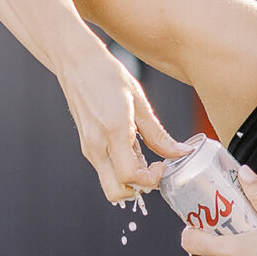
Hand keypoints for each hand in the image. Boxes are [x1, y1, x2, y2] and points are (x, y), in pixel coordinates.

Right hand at [56, 31, 190, 203]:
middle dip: (138, 189)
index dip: (151, 179)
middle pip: (115, 193)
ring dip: (130, 177)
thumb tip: (181, 153)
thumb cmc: (108, 75)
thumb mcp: (139, 102)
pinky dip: (121, 167)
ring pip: (110, 182)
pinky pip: (106, 168)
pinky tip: (131, 146)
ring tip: (143, 152)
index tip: (163, 165)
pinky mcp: (87, 146)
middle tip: (153, 170)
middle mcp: (97, 146)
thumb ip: (159, 135)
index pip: (131, 176)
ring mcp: (89, 148)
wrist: (75, 62)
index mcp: (113, 131)